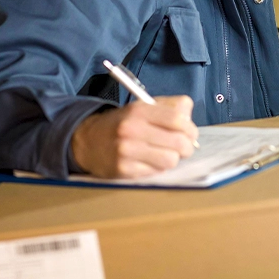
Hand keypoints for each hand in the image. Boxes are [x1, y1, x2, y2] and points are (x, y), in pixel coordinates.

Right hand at [70, 95, 198, 178]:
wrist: (88, 141)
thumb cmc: (122, 124)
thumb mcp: (142, 107)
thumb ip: (169, 107)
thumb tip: (190, 116)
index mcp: (139, 110)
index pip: (178, 118)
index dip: (190, 128)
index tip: (190, 133)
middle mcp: (131, 129)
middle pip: (178, 142)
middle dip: (187, 147)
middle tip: (183, 147)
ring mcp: (126, 151)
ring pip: (170, 160)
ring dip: (172, 159)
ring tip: (165, 154)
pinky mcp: (124, 170)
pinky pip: (156, 172)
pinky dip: (157, 168)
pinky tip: (149, 161)